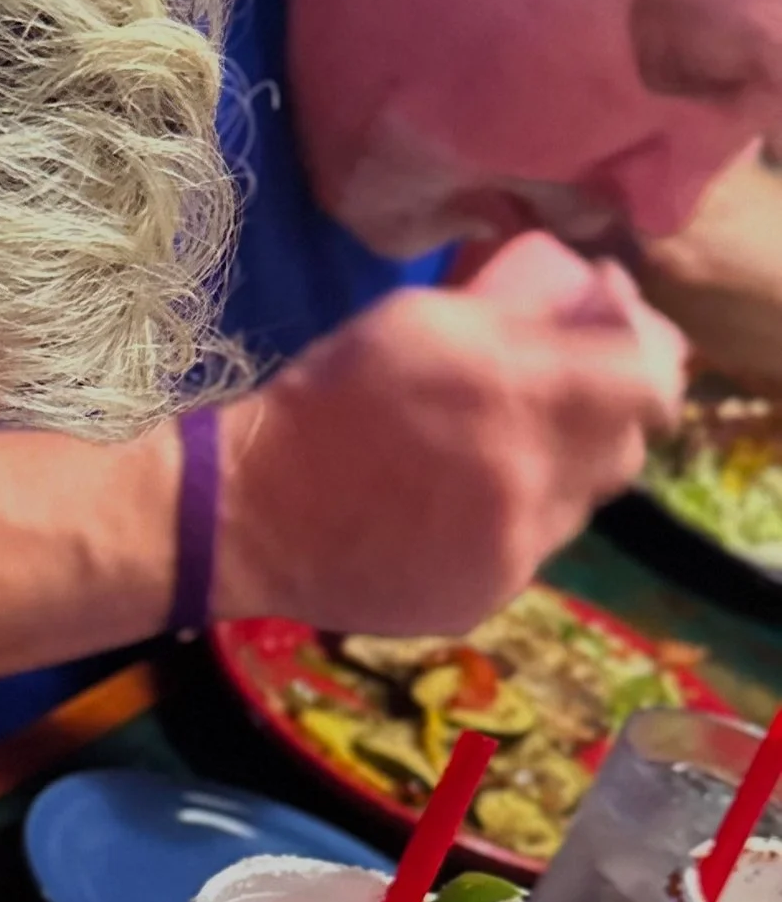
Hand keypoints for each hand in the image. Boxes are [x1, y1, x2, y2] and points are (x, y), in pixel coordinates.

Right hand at [215, 231, 687, 635]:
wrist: (248, 512)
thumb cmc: (330, 397)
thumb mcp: (424, 321)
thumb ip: (523, 314)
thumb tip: (602, 303)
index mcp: (522, 397)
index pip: (653, 384)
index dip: (646, 363)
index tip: (616, 353)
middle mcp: (534, 481)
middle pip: (623, 449)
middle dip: (598, 421)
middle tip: (545, 405)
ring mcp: (512, 553)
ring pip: (577, 507)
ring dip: (550, 477)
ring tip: (481, 464)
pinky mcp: (483, 599)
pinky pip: (528, 555)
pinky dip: (505, 529)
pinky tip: (446, 514)